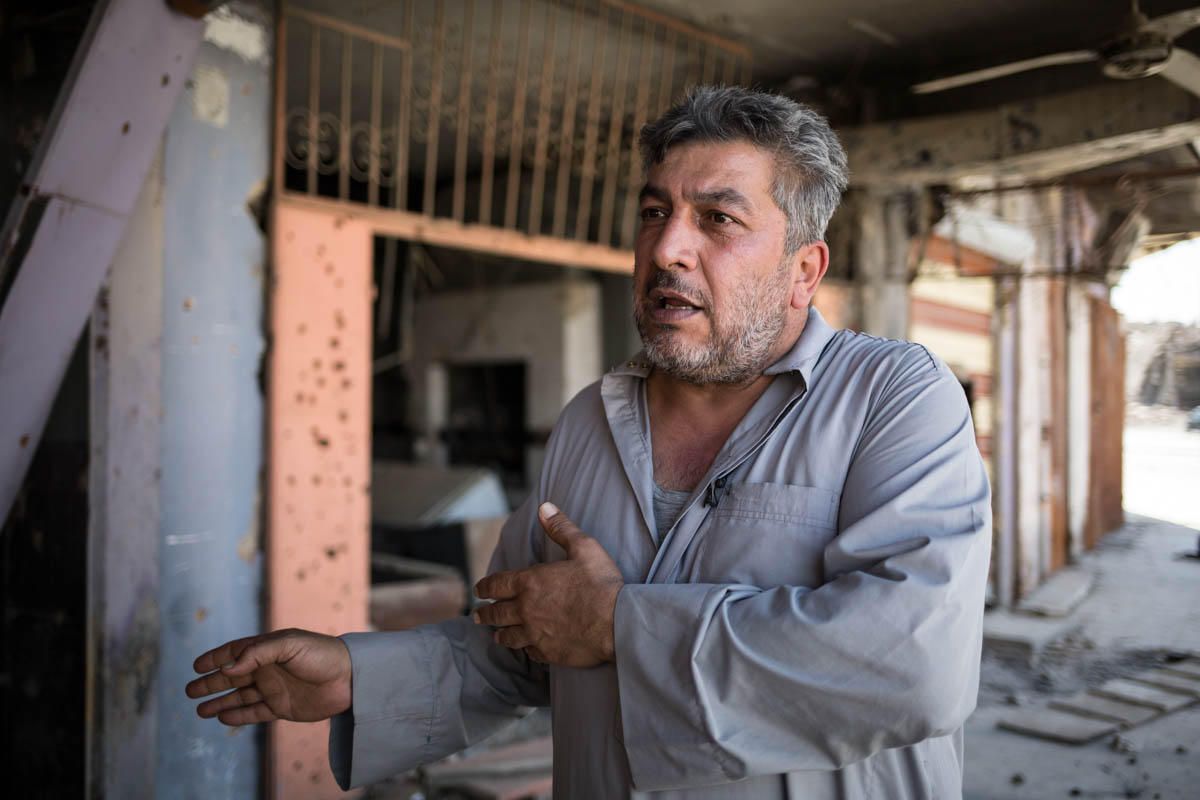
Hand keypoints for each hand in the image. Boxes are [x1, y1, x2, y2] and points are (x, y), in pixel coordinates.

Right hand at [186, 628, 351, 725]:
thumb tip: (228, 666)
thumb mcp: (290, 645)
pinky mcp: (283, 707)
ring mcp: (274, 689)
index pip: (235, 652)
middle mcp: (269, 669)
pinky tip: (222, 718)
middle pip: (232, 676)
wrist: (351, 678)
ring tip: (199, 710)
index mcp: (269, 649)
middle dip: (210, 683)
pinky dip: (238, 716)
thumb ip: (258, 652)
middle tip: (189, 690)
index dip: (215, 658)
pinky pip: (255, 713)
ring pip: (240, 696)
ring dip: (220, 702)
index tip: (195, 666)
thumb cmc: (322, 654)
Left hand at [473, 502, 623, 667]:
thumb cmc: (601, 584)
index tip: (478, 589)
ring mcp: (536, 633)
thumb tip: (545, 507)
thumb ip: (561, 528)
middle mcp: (527, 609)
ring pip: (509, 636)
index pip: (496, 584)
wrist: (617, 623)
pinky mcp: (549, 652)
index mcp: (530, 583)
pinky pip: (530, 652)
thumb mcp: (583, 547)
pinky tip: (528, 649)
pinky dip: (526, 649)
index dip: (484, 586)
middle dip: (485, 613)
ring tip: (497, 635)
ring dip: (501, 634)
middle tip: (477, 616)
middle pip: (497, 613)